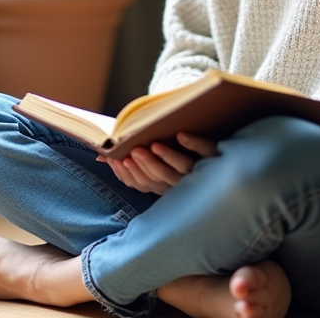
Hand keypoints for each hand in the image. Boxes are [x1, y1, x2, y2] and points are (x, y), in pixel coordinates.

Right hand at [99, 133, 217, 194]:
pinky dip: (194, 143)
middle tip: (132, 152)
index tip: (117, 160)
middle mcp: (183, 183)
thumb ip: (131, 159)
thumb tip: (102, 156)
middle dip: (145, 166)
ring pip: (182, 170)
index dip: (130, 175)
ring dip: (166, 159)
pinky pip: (205, 151)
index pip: (144, 185)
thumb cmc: (176, 151)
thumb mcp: (153, 158)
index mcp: (166, 185)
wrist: (216, 151)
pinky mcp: (216, 154)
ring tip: (153, 146)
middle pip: (161, 180)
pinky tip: (182, 135)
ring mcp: (200, 170)